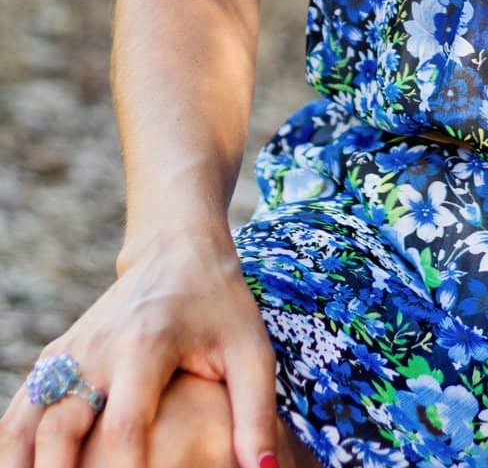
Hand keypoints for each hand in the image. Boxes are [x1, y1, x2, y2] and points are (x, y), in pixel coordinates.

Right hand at [0, 228, 277, 467]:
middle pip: (60, 426)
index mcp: (148, 343)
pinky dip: (13, 445)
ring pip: (26, 418)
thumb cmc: (221, 305)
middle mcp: (99, 348)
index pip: (125, 423)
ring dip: (23, 463)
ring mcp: (71, 352)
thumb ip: (256, 412)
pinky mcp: (55, 357)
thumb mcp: (251, 349)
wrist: (177, 249)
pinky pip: (20, 408)